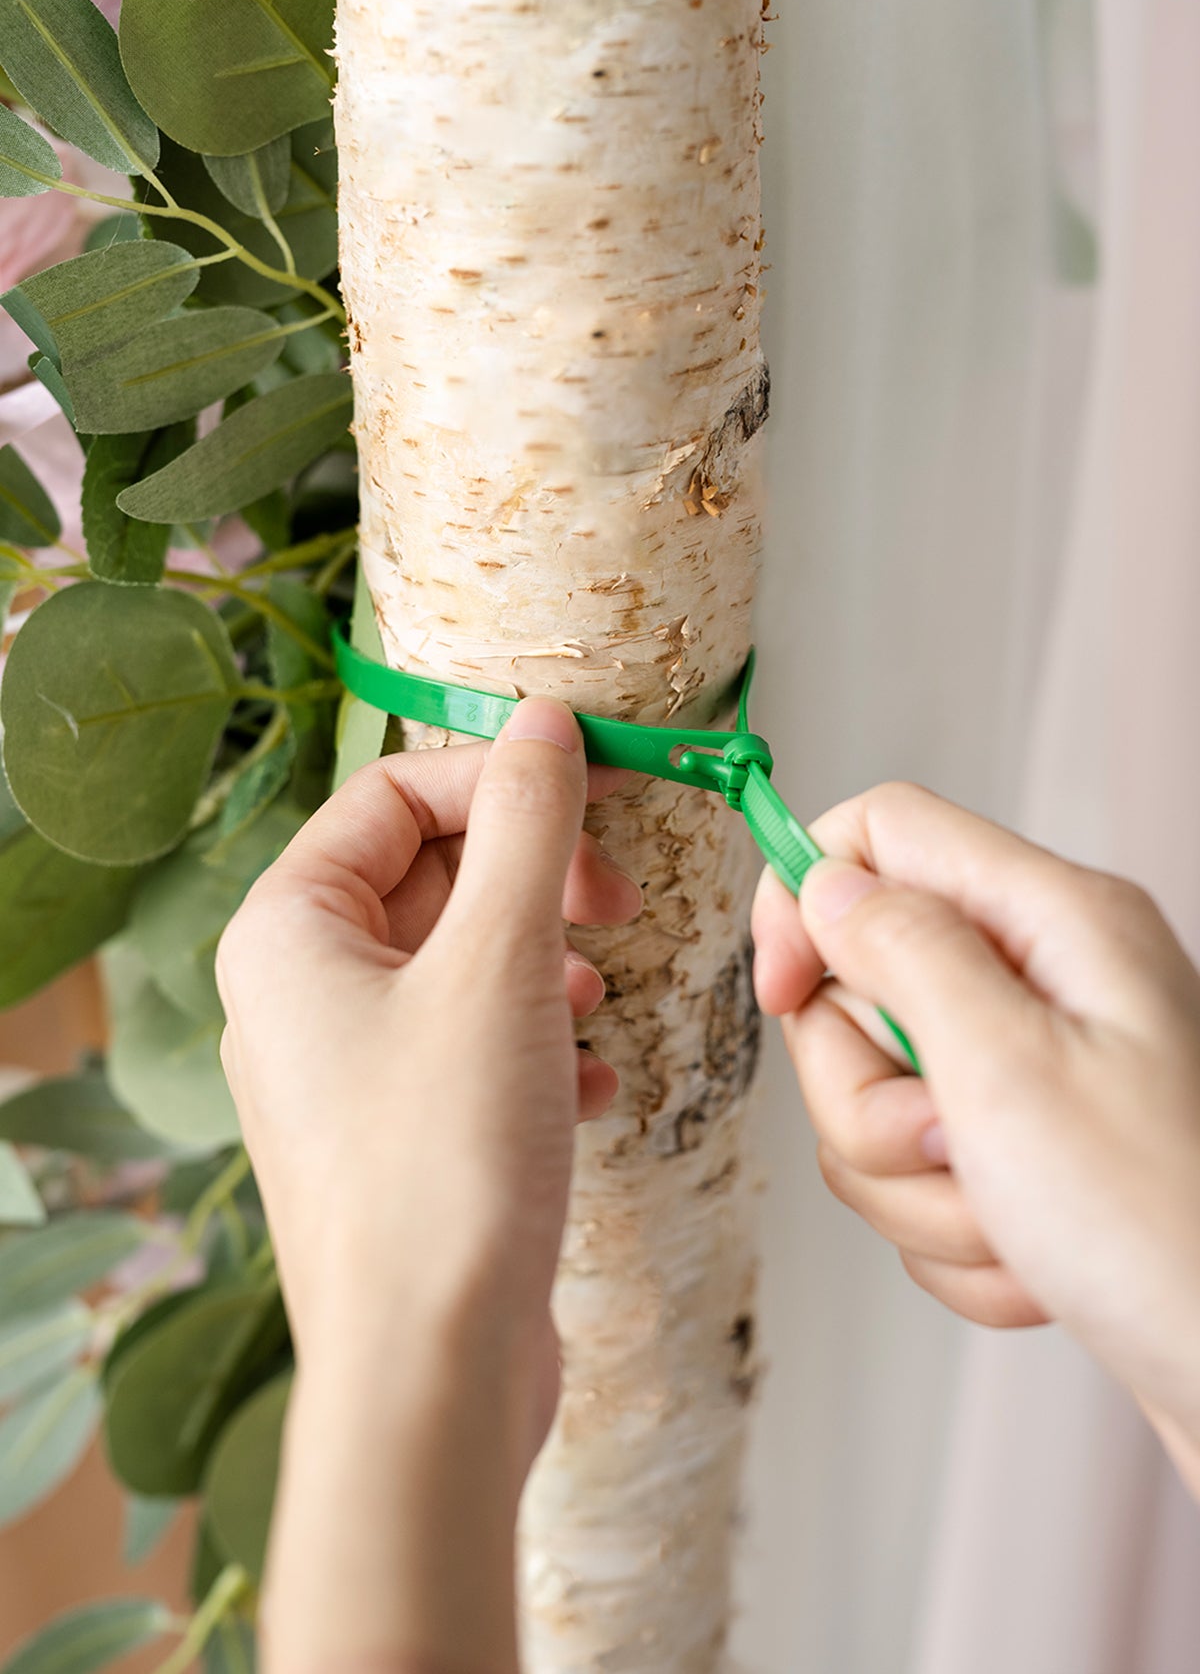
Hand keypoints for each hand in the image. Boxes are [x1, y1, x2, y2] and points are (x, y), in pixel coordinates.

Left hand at [216, 700, 640, 1673]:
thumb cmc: (446, 1161)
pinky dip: (540, 1046)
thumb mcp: (500, 962)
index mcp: (288, 933)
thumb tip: (545, 721)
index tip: (603, 785)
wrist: (430, 1373)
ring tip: (603, 993)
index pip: (393, 797)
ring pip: (459, 966)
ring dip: (545, 962)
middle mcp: (298, 996)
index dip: (502, 778)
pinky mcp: (396, 1140)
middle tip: (618, 898)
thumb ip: (527, 826)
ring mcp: (344, 1074)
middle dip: (533, 878)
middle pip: (428, 877)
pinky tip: (595, 1085)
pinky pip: (471, 1050)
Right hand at [751, 783, 1199, 1491]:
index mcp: (1054, 919)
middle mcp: (1046, 979)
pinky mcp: (1029, 1151)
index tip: (781, 995)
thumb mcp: (1008, 1069)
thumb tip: (827, 883)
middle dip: (869, 1098)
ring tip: (1004, 1222)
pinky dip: (953, 1236)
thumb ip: (903, 950)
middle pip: (864, 987)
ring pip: (881, 1097)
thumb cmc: (1165, 1229)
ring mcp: (1038, 1068)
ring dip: (916, 1187)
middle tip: (946, 1144)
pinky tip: (1026, 1264)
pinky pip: (922, 1175)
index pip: (881, 832)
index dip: (806, 899)